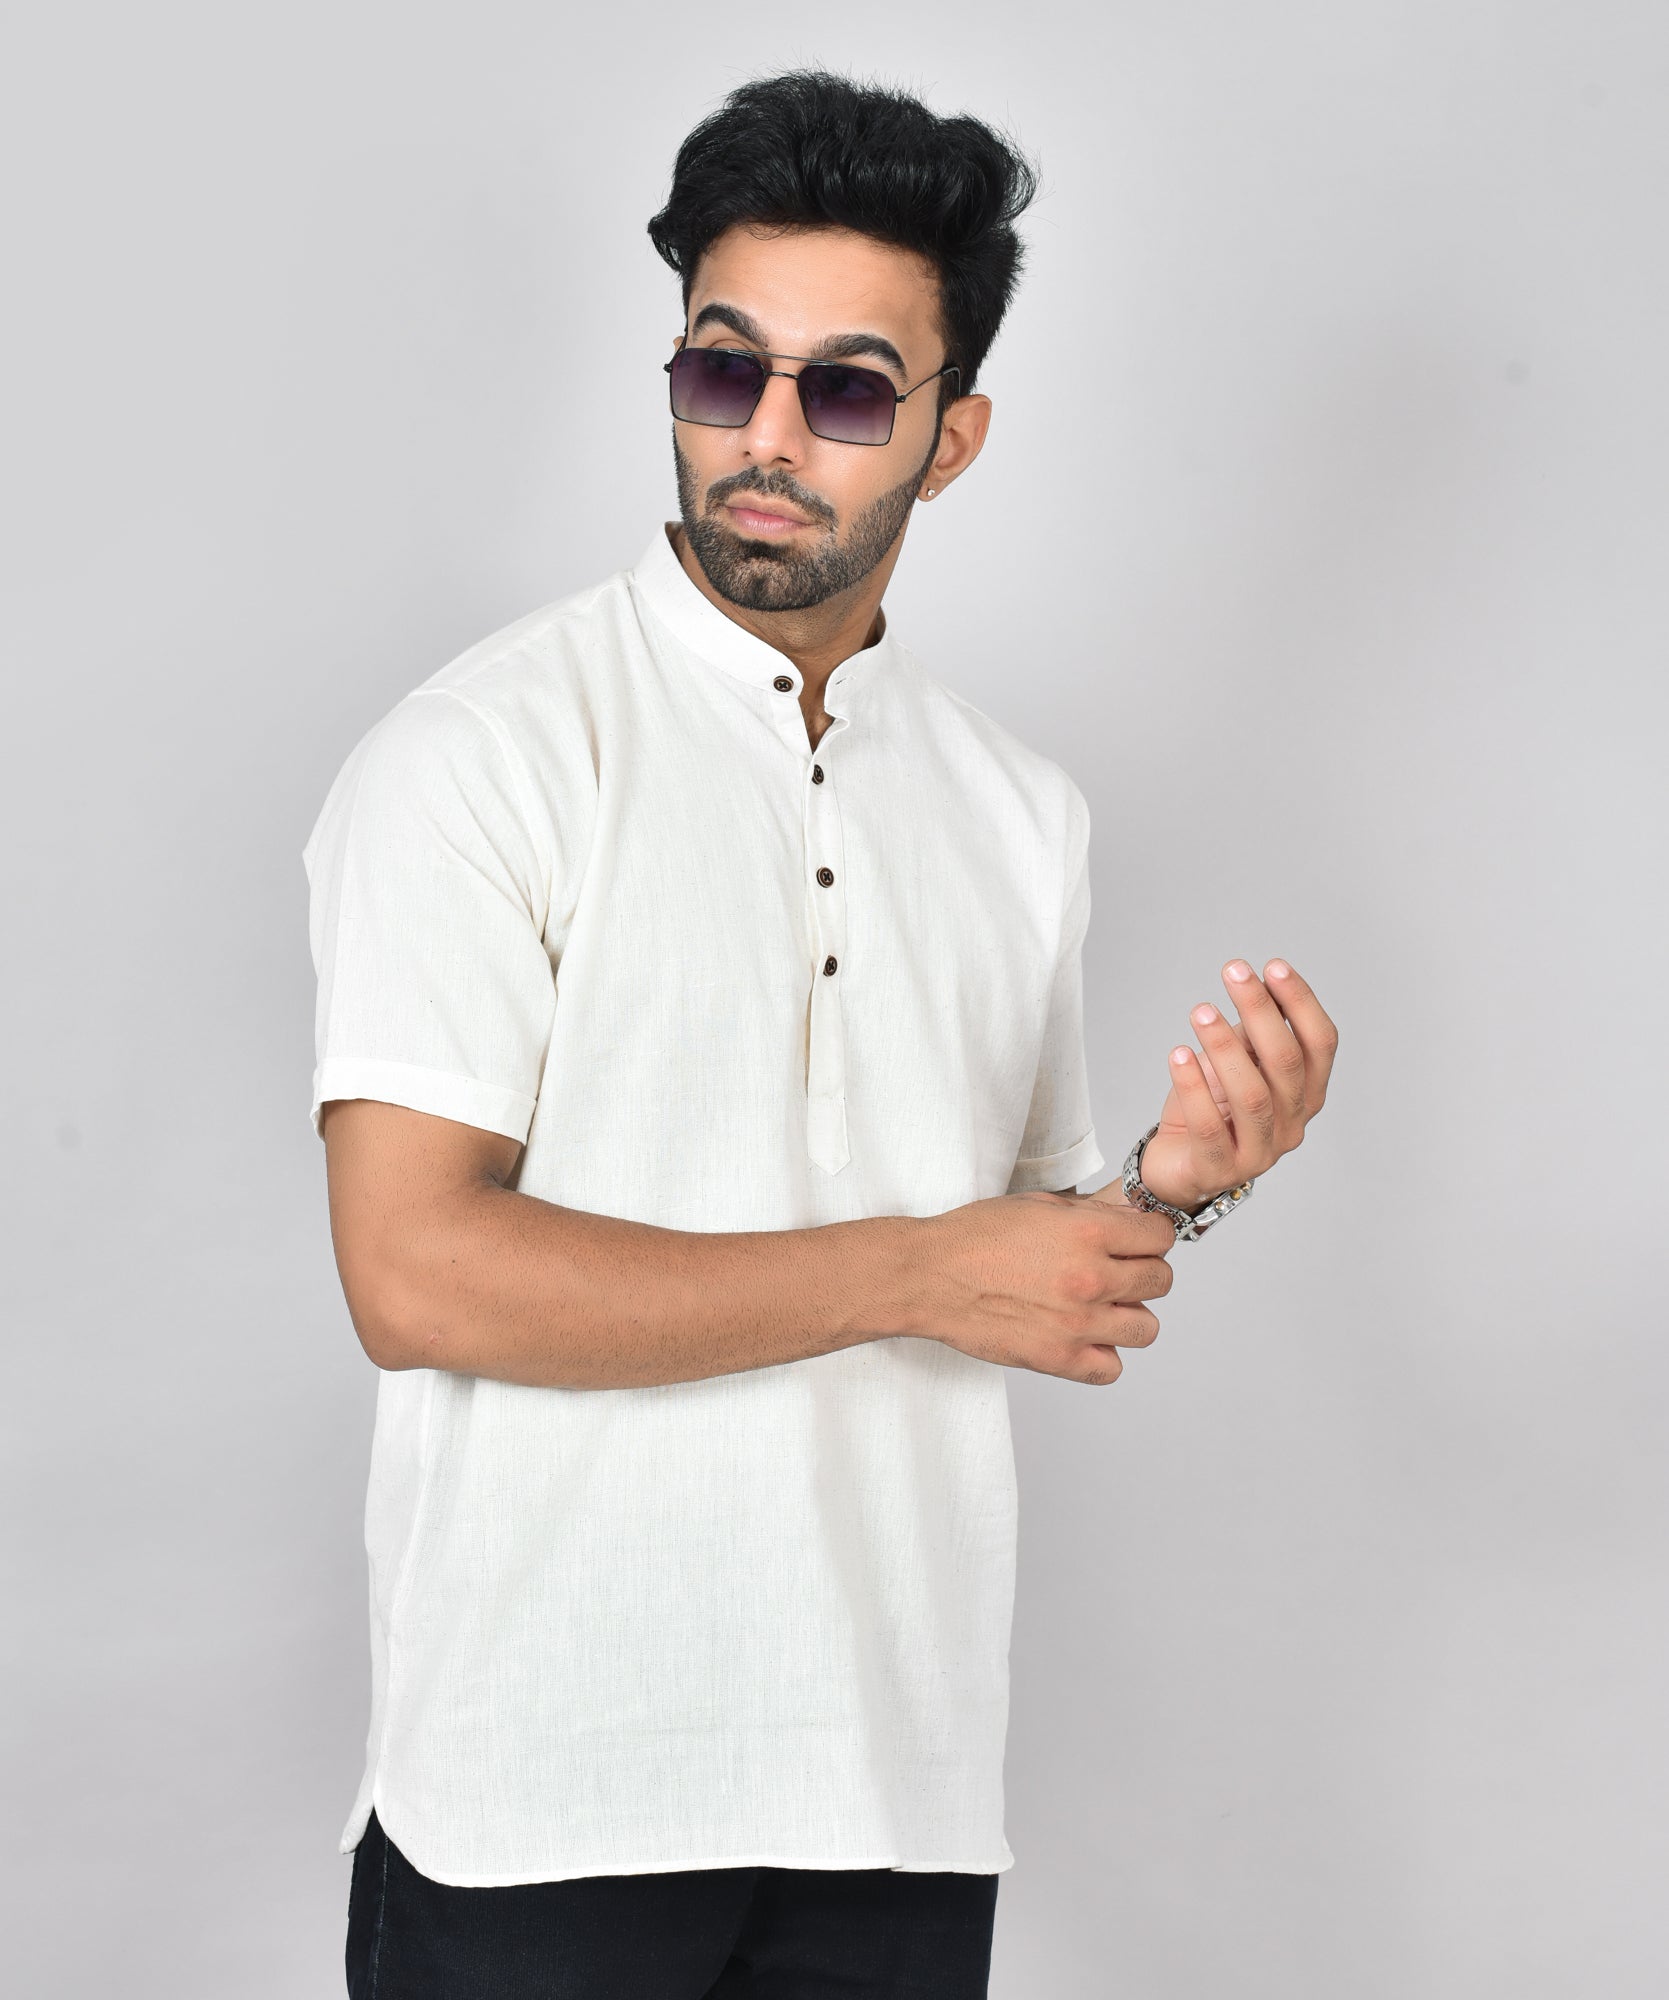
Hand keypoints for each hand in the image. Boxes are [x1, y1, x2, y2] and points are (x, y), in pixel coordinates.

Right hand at [914, 1194, 1176, 1385]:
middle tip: (1116, 1273)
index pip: (1161, 1236)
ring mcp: (1077, 1323)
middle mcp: (1090, 1278)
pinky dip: (1102, 1356)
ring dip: (1128, 1316)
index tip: (1137, 1242)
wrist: (929, 1277)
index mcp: (1087, 1232)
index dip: (1150, 1237)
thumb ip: (1090, 1213)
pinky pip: (1112, 1369)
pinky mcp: (1058, 1359)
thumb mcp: (1038, 1204)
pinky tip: (1082, 1339)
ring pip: (1147, 1329)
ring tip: (1099, 1309)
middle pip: (1161, 1281)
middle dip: (1142, 1273)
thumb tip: (1129, 1221)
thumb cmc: (974, 1237)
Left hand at [1136, 959, 1338, 1212]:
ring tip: (1201, 1011)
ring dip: (1225, 1046)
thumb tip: (1260, 983)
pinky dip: (1192, 1087)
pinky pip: (1209, 1127)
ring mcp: (1260, 1152)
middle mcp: (1292, 1124)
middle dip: (1261, 1011)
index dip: (1301, 1003)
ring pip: (1251, 1095)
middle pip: (1286, 1062)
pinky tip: (1177, 1055)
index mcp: (1306, 1094)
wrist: (1177, 1166)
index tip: (1273, 966)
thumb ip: (1252, 1034)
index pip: (1320, 1044)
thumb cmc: (1212, 1109)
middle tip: (1233, 972)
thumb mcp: (1236, 1064)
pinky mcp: (1219, 1170)